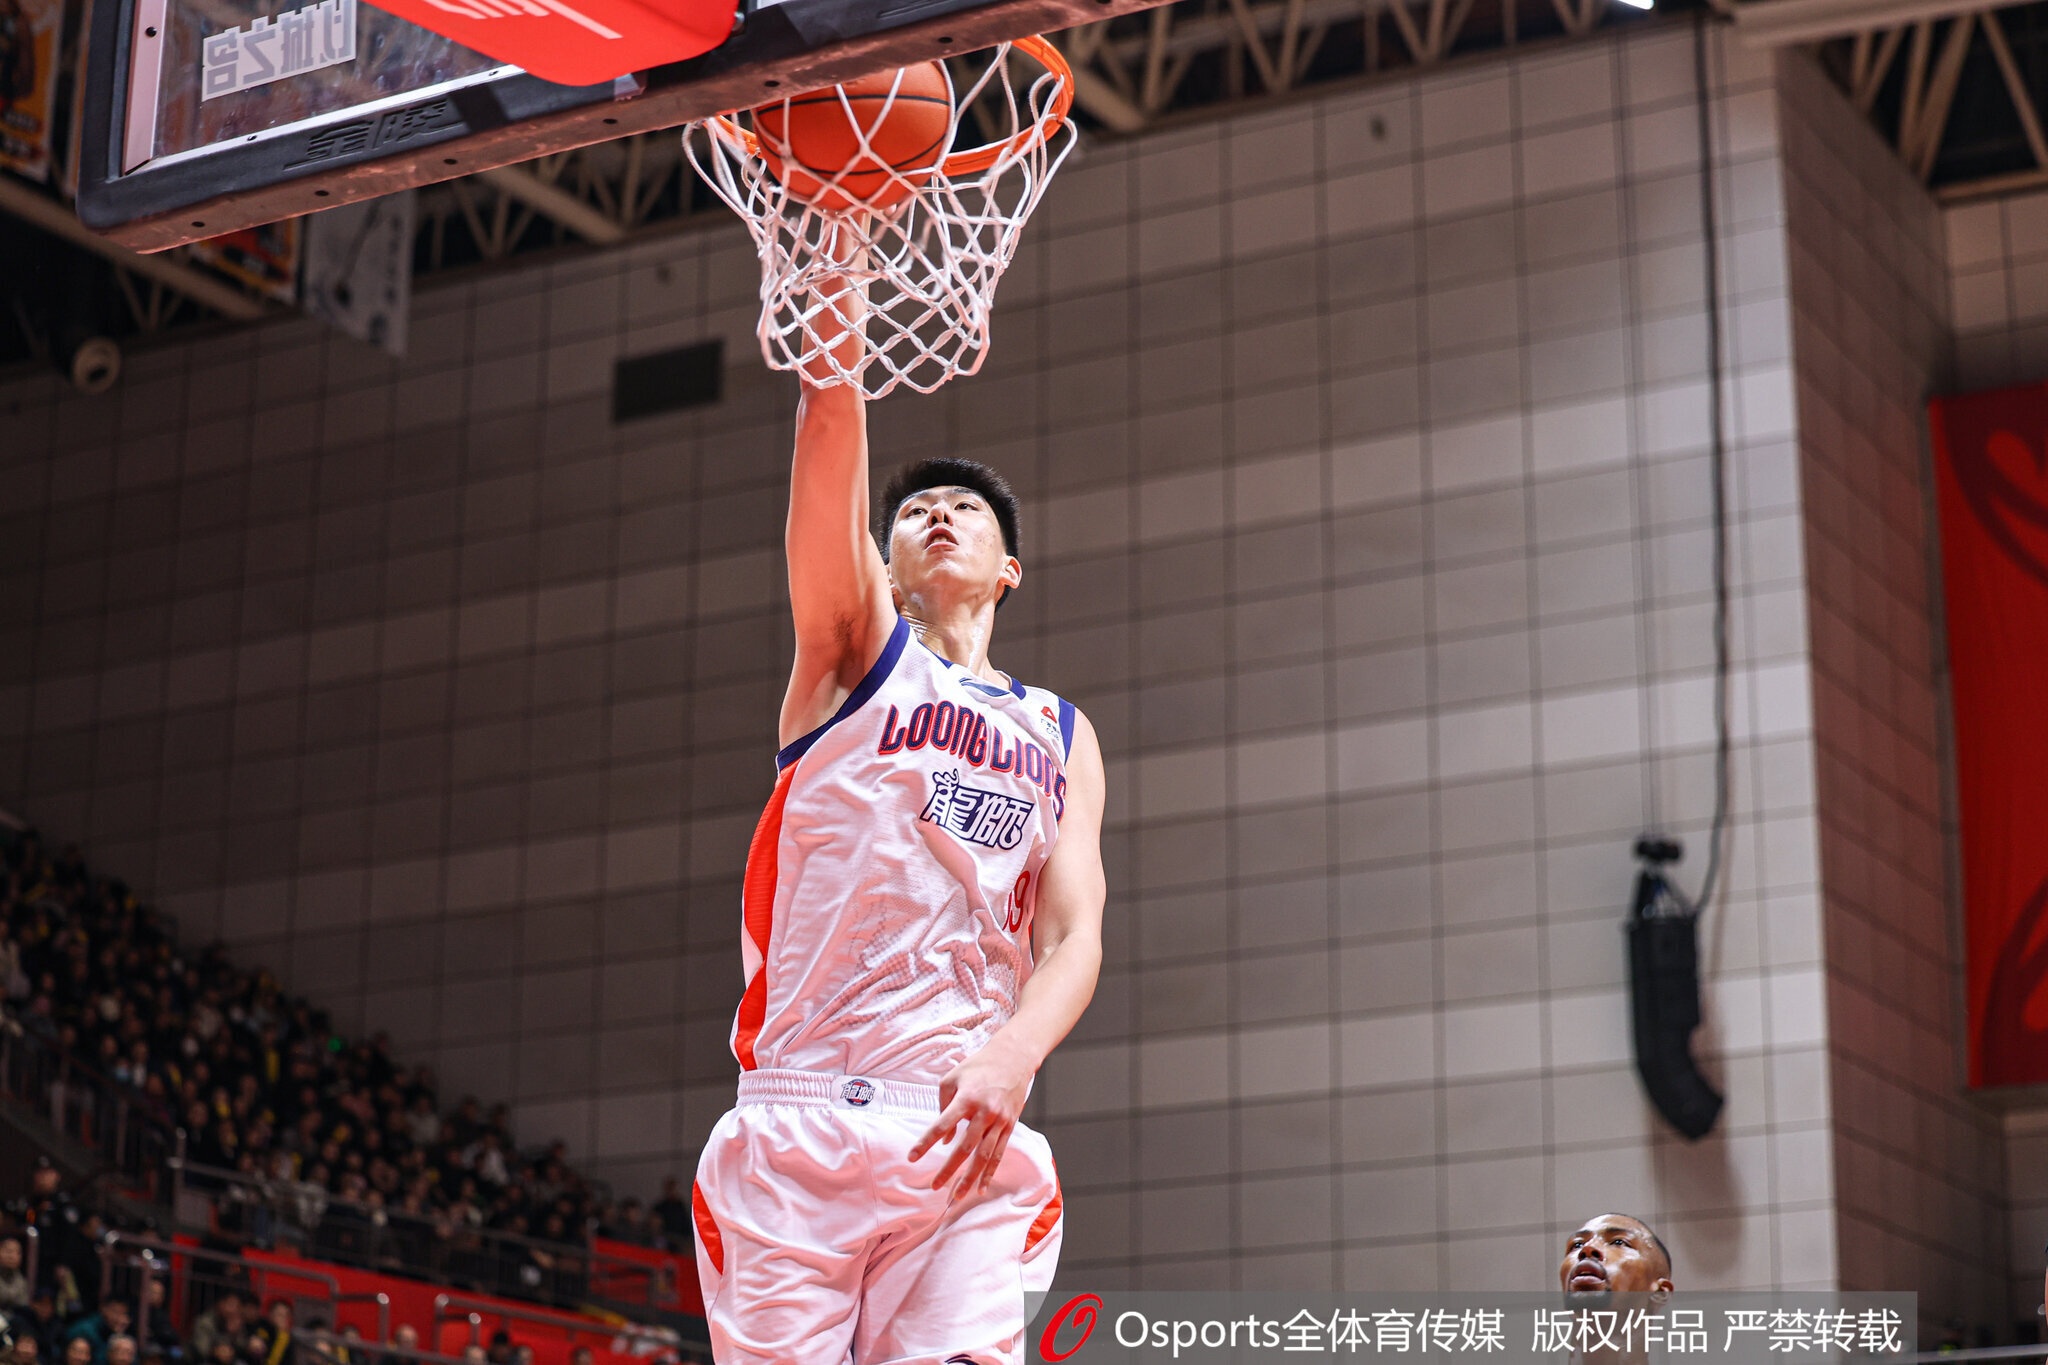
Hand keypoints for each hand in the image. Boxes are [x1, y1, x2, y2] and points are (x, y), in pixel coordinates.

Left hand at [907, 1038, 1033, 1202]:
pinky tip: (981, 1188)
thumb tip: (944, 1140)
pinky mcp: (1009, 1126)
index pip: (942, 1124)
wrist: (1013, 1059)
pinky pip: (998, 1154)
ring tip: (957, 1196)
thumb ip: (944, 1107)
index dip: (926, 1142)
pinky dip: (990, 1172)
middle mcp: (984, 1112)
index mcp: (967, 1098)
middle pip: (964, 1147)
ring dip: (970, 1178)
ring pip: (983, 1156)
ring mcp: (999, 1121)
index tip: (912, 1157)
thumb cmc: (978, 1067)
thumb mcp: (953, 1078)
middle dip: (949, 1169)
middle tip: (935, 1186)